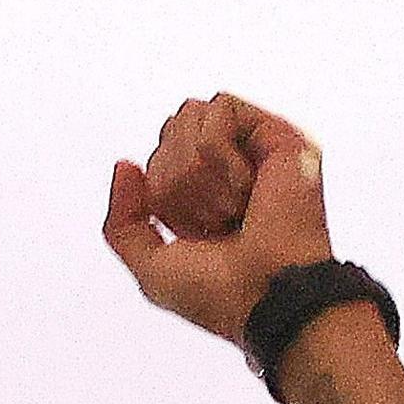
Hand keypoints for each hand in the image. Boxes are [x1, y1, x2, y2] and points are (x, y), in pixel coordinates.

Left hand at [102, 92, 336, 341]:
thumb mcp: (150, 264)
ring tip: (234, 206)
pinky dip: (217, 153)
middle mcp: (236, 165)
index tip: (196, 230)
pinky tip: (247, 188)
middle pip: (170, 129)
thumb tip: (125, 163)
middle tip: (217, 219)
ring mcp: (260, 149)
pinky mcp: (281, 135)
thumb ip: (122, 221)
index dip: (160, 189)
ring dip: (197, 171)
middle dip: (176, 179)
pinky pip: (219, 109)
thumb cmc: (217, 291)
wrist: (266, 295)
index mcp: (209, 191)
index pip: (158, 153)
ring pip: (191, 115)